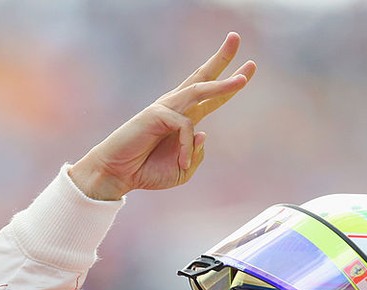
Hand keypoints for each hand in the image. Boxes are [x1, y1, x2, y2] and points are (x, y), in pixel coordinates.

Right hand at [69, 32, 255, 200]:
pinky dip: (187, 146)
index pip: (212, 96)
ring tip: (242, 80)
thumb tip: (203, 133)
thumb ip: (197, 155)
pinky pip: (186, 126)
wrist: (119, 175)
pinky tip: (182, 161)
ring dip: (222, 84)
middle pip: (203, 77)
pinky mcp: (156, 112)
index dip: (229, 85)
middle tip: (235, 37)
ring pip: (200, 90)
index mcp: (186, 118)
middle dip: (221, 58)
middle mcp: (177, 107)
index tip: (248, 69)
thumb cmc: (148, 171)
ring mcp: (166, 107)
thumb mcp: (183, 171)